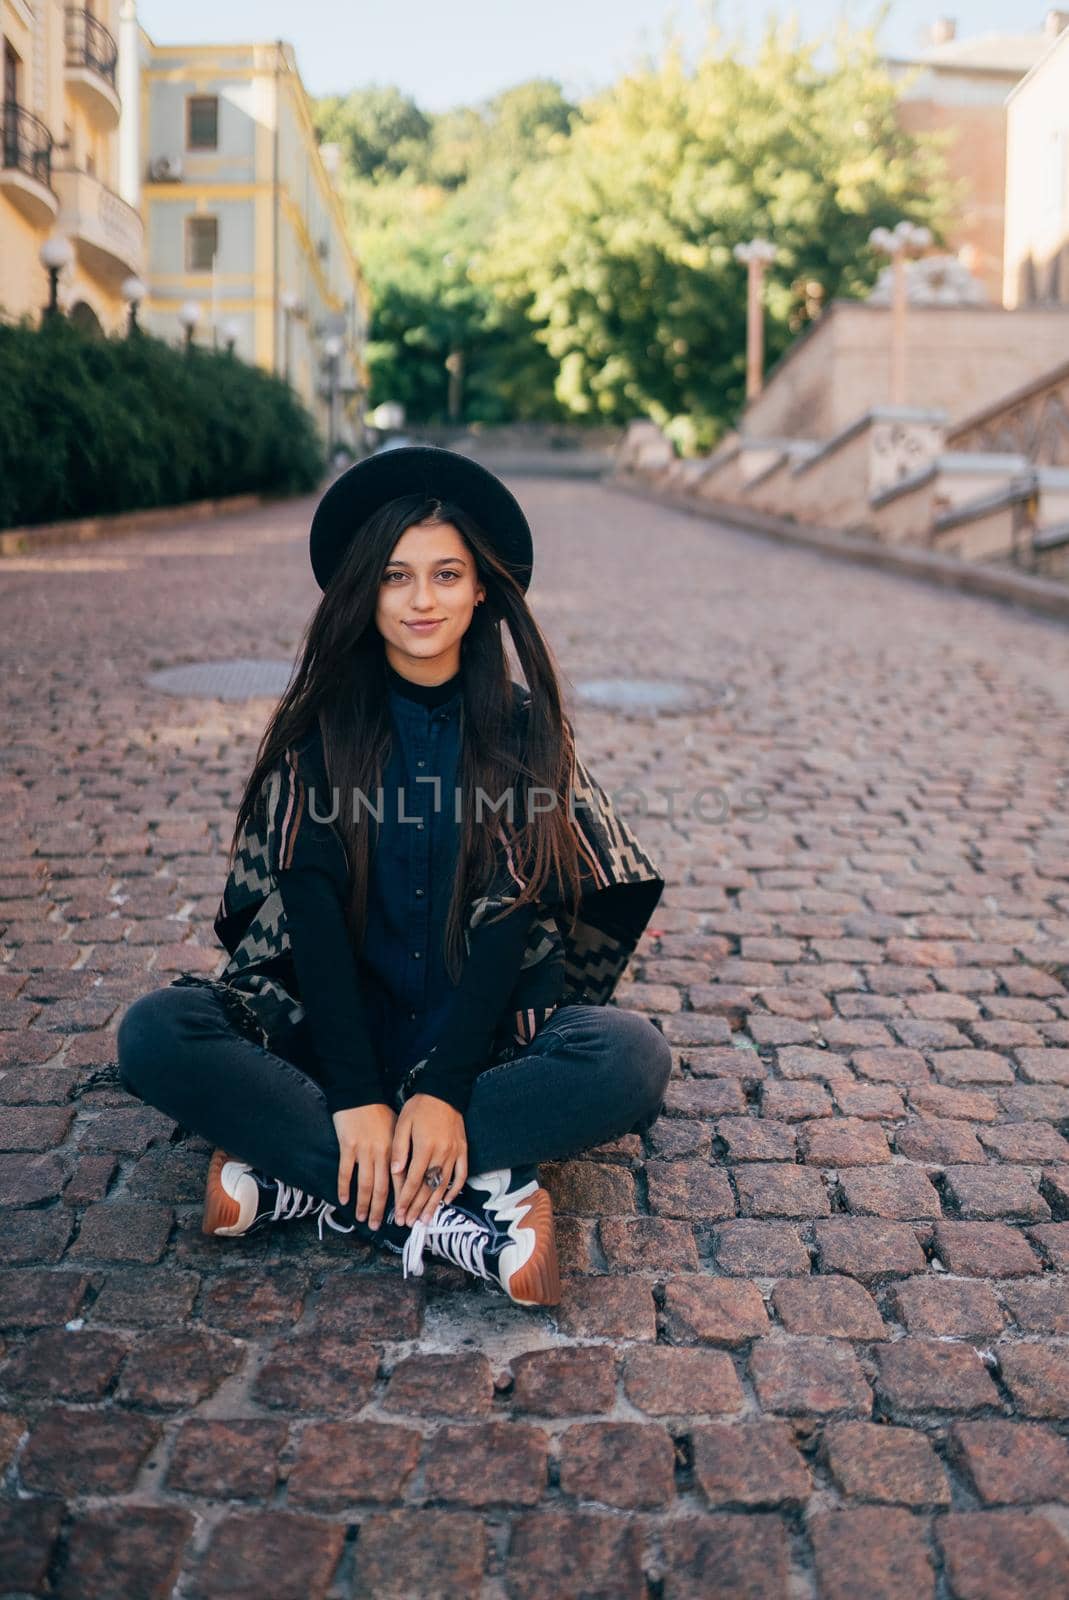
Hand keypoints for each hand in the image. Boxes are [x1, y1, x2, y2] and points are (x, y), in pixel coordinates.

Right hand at [332, 1103, 396, 1229]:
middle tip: (378, 1226)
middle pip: (382, 1188)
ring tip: (362, 1219)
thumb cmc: (380, 1112)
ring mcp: (364, 1151)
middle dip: (381, 1210)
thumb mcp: (397, 1129)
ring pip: (365, 1184)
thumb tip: (406, 1174)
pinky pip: (346, 1172)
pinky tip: (343, 1200)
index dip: (401, 1201)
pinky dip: (344, 1188)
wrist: (360, 1093)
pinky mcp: (347, 1146)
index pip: (400, 1181)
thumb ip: (401, 1152)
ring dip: (364, 1204)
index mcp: (396, 1150)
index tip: (401, 1218)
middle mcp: (382, 1153)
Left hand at [390, 1093, 467, 1225]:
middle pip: (428, 1187)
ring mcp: (454, 1153)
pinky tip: (447, 1200)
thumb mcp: (403, 1124)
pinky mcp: (463, 1150)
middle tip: (408, 1223)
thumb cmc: (420, 1107)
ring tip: (426, 1220)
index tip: (398, 1214)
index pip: (413, 1180)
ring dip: (434, 1204)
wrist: (444, 1091)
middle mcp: (441, 1153)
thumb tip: (396, 1172)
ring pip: (444, 1185)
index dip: (405, 1200)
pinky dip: (455, 1189)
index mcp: (424, 1147)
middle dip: (417, 1207)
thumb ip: (399, 1149)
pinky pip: (461, 1174)